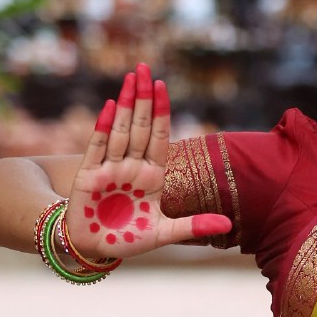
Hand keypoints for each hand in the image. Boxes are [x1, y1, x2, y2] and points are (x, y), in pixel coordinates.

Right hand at [63, 62, 231, 260]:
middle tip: (145, 67)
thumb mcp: (164, 234)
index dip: (162, 113)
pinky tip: (110, 106)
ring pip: (121, 131)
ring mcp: (110, 168)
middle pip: (140, 126)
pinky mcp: (89, 175)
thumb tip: (228, 224)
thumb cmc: (128, 239)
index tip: (163, 86)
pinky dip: (104, 128)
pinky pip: (98, 147)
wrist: (95, 249)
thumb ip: (193, 226)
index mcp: (152, 176)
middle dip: (144, 98)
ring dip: (126, 104)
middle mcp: (132, 167)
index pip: (159, 138)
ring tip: (132, 78)